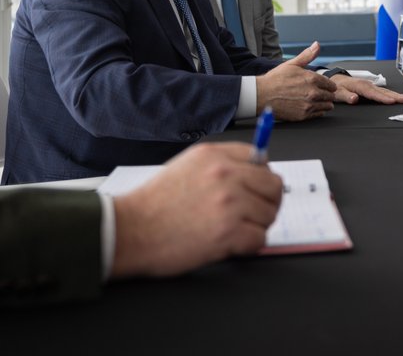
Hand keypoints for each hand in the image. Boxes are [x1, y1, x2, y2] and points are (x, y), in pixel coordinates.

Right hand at [111, 142, 282, 276]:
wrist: (129, 231)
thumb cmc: (153, 204)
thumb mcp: (185, 167)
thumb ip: (220, 166)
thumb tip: (252, 172)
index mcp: (214, 156)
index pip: (261, 159)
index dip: (260, 179)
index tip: (255, 190)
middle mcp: (225, 175)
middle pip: (274, 186)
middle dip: (267, 202)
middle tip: (253, 215)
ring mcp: (229, 203)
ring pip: (269, 214)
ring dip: (256, 226)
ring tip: (232, 230)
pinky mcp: (228, 233)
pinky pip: (260, 239)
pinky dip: (249, 246)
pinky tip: (230, 244)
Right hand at [255, 42, 335, 120]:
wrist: (261, 96)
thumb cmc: (274, 80)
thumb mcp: (291, 64)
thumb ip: (307, 55)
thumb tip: (316, 45)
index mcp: (312, 78)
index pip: (331, 84)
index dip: (328, 85)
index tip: (326, 86)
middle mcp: (313, 92)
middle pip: (331, 95)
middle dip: (327, 94)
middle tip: (321, 94)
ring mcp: (309, 105)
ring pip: (327, 106)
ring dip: (325, 103)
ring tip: (317, 100)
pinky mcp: (304, 115)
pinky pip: (319, 114)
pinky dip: (318, 111)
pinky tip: (311, 107)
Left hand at [332, 74, 402, 104]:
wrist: (336, 80)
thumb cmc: (337, 87)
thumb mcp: (338, 92)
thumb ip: (346, 96)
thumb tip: (354, 99)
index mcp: (360, 86)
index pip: (373, 93)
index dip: (382, 98)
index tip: (392, 102)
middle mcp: (367, 85)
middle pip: (383, 91)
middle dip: (396, 96)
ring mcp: (371, 86)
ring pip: (385, 91)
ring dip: (396, 95)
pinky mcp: (372, 88)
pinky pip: (383, 91)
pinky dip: (392, 94)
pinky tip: (397, 98)